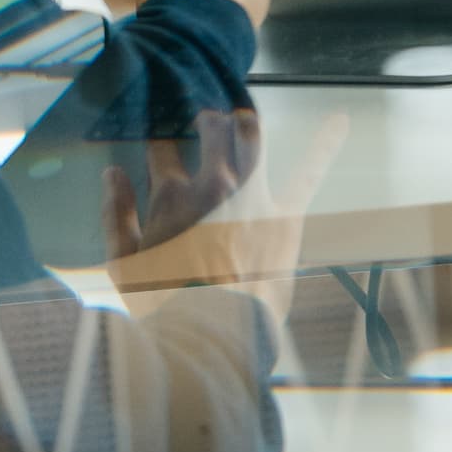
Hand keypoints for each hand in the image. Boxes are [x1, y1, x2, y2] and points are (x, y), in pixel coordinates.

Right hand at [110, 114, 353, 331]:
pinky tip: (340, 122)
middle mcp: (215, 184)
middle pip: (213, 130)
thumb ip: (115, 213)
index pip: (162, 148)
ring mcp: (254, 196)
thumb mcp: (121, 263)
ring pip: (253, 136)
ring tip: (242, 116)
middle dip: (208, 118)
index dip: (159, 138)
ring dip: (247, 121)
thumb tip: (111, 174)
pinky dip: (324, 145)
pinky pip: (308, 174)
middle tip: (204, 119)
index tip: (160, 137)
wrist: (212, 336)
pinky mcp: (286, 216)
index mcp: (172, 194)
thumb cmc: (162, 304)